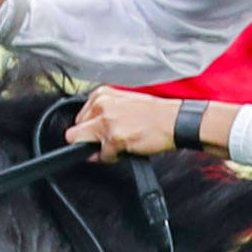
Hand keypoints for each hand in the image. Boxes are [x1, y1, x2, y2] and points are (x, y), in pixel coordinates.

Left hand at [62, 88, 187, 161]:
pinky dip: (112, 157)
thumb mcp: (125, 103)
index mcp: (102, 94)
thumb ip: (103, 114)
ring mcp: (106, 122)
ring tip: (119, 144)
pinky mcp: (113, 138)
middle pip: (75, 131)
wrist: (176, 121)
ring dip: (99, 149)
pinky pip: (102, 156)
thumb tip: (88, 134)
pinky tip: (127, 148)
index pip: (79, 117)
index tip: (101, 133)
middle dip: (89, 140)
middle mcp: (101, 105)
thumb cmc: (156, 114)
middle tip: (110, 140)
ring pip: (82, 144)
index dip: (89, 130)